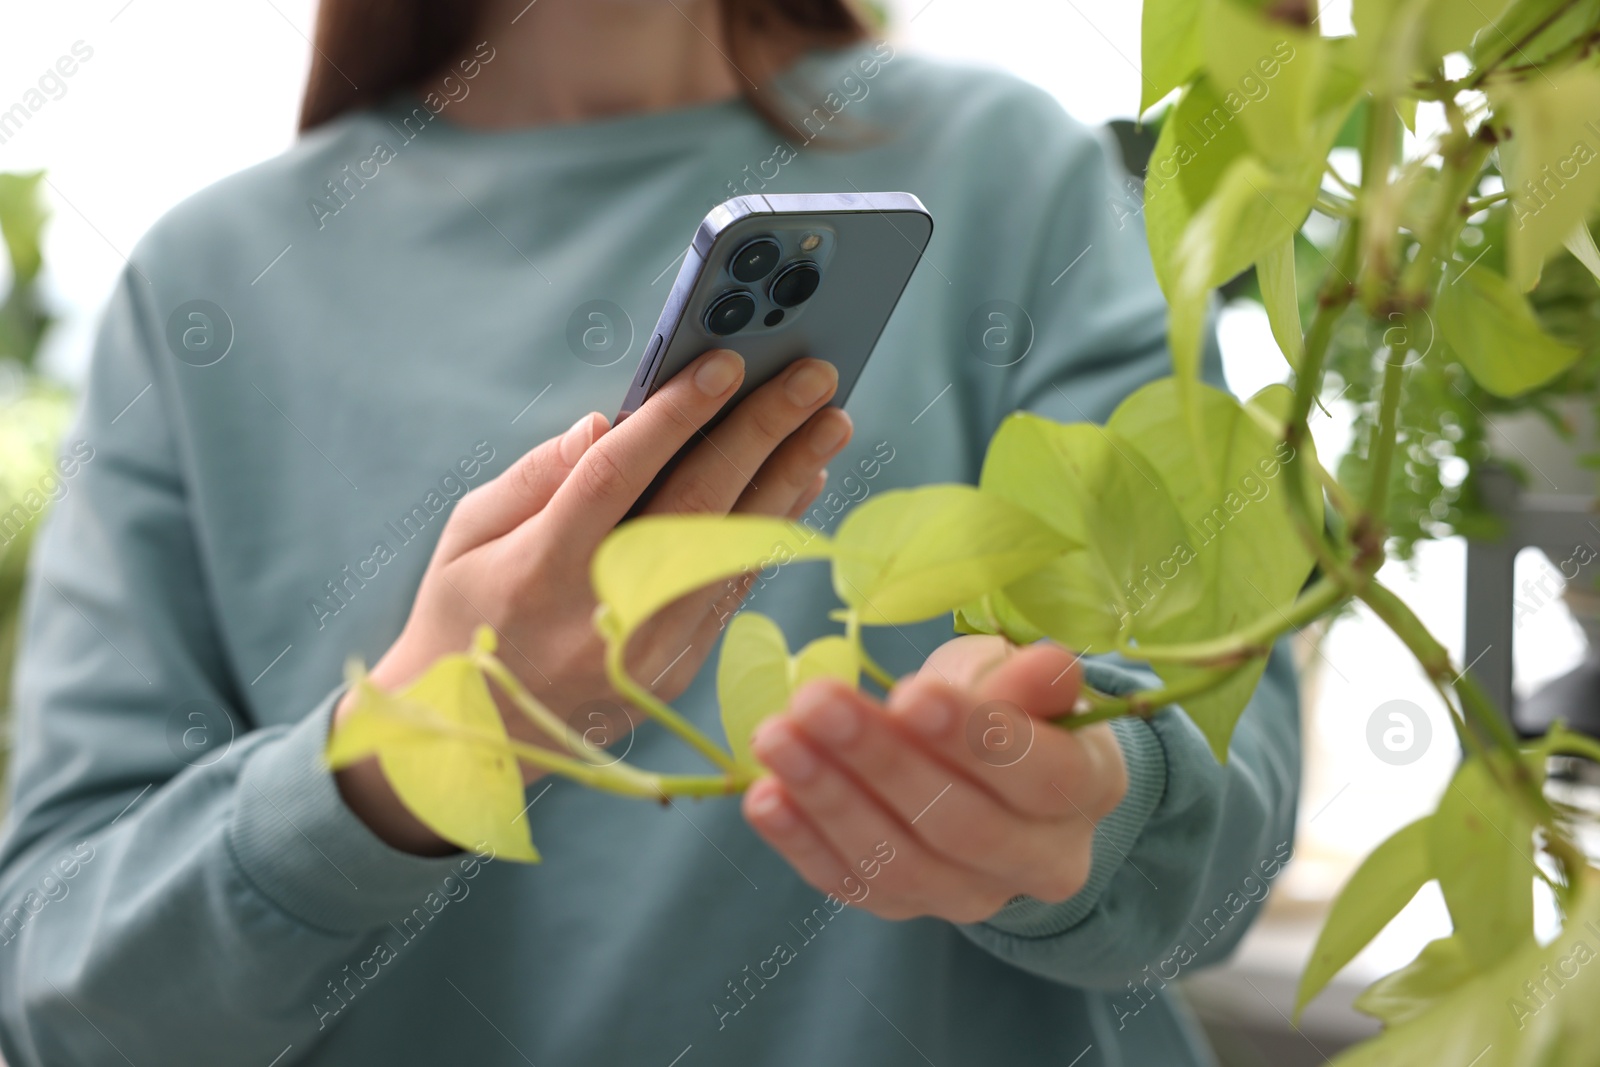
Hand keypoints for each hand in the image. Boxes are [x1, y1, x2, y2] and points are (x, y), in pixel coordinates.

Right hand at [338, 349, 853, 852]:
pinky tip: (803, 480)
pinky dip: (774, 527)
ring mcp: (653, 648)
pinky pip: (737, 583)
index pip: (617, 476)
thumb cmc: (464, 615)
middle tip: (812, 377)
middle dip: (761, 432)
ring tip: (830, 422)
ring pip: (735, 546)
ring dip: (790, 477)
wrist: (473, 738)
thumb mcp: (467, 537)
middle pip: (698, 505)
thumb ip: (536, 477)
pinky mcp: (681, 668)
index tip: (726, 363)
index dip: (676, 416)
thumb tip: (608, 424)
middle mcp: (607, 612)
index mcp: (541, 571)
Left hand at [742, 636, 1126, 923]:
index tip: (911, 693)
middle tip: (816, 702)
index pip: (1039, 774)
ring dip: (829, 797)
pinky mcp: (906, 907)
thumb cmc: (1010, 705)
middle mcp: (1040, 861)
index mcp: (1086, 789)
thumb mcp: (1021, 676)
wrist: (996, 775)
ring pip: (899, 862)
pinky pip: (851, 883)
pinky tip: (764, 796)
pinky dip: (802, 842)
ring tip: (777, 738)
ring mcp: (970, 895)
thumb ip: (1027, 679)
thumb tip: (1040, 668)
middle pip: (960, 824)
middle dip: (880, 761)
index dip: (976, 737)